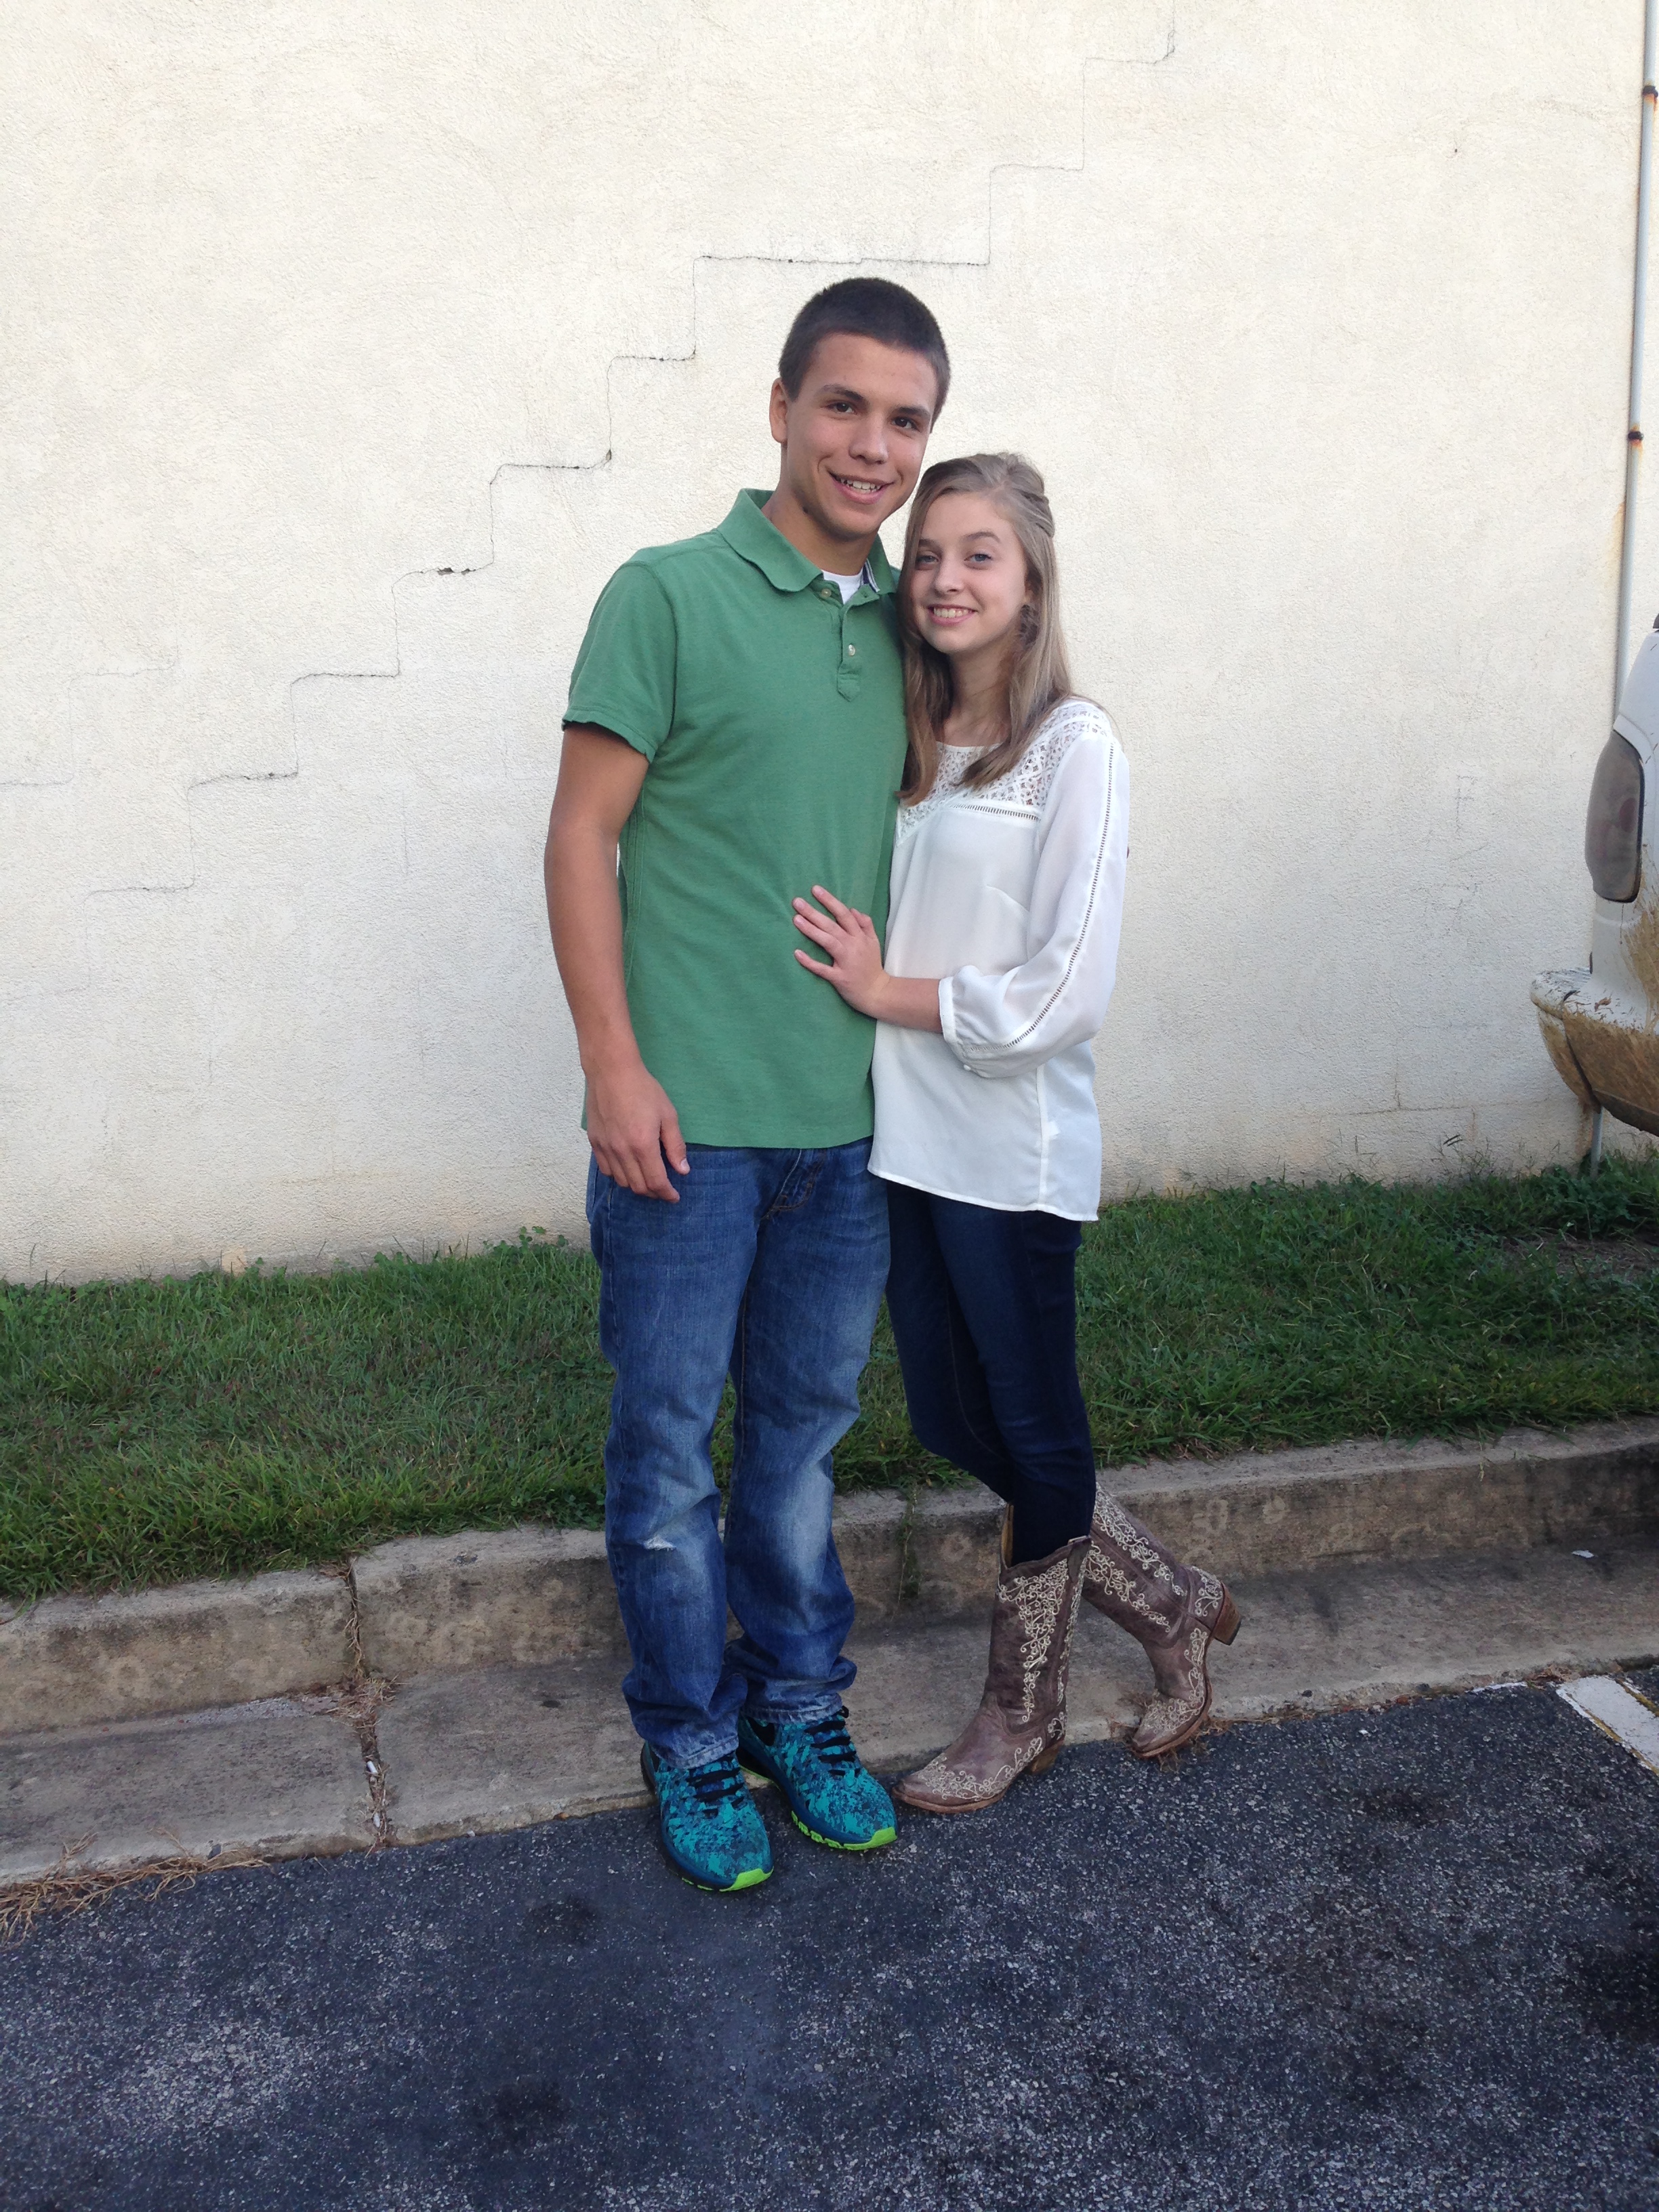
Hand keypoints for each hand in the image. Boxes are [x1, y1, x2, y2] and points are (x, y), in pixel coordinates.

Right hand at [585, 1056, 688, 1200]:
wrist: (611, 1072)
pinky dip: (619, 1175)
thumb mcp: (668, 1115)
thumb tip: (682, 1170)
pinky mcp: (594, 1143)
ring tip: (647, 1180)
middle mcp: (622, 1152)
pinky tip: (628, 1168)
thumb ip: (675, 1145)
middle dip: (654, 1193)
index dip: (667, 1194)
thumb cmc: (644, 1090)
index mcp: (643, 1145)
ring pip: (621, 1181)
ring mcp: (606, 1148)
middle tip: (664, 1190)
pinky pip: (606, 1170)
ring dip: (637, 1186)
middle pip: (638, 1186)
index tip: (674, 1197)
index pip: (656, 1182)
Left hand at [792, 887, 890, 1015]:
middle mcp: (853, 946)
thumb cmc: (871, 966)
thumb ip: (866, 924)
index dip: (830, 901)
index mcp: (860, 936)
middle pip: (832, 925)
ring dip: (812, 930)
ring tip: (796, 920)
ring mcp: (846, 962)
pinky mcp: (839, 978)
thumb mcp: (873, 942)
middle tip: (797, 901)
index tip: (815, 890)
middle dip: (814, 912)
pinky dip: (810, 962)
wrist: (878, 992)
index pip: (844, 914)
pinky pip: (823, 969)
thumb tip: (853, 910)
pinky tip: (797, 953)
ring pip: (828, 942)